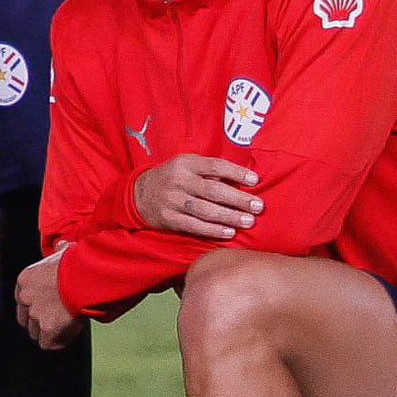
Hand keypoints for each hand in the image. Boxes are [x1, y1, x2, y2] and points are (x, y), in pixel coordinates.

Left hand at [14, 252, 80, 349]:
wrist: (84, 277)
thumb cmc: (77, 263)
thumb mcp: (63, 253)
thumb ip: (59, 251)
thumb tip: (62, 245)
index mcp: (25, 280)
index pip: (22, 300)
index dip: (35, 306)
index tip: (48, 307)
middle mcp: (25, 298)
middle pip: (25, 319)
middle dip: (38, 322)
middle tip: (56, 320)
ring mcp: (35, 314)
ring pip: (35, 332)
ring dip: (48, 332)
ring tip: (64, 327)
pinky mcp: (47, 329)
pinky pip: (48, 344)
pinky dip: (58, 341)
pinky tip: (68, 334)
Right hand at [134, 152, 263, 241]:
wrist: (139, 194)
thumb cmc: (173, 178)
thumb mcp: (186, 166)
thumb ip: (209, 172)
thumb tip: (242, 180)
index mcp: (185, 164)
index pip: (215, 166)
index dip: (236, 173)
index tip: (255, 180)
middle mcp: (178, 181)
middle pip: (213, 190)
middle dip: (238, 199)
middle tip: (258, 206)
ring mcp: (172, 200)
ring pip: (206, 210)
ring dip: (230, 216)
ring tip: (249, 221)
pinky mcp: (169, 218)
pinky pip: (194, 225)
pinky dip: (214, 230)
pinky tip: (229, 232)